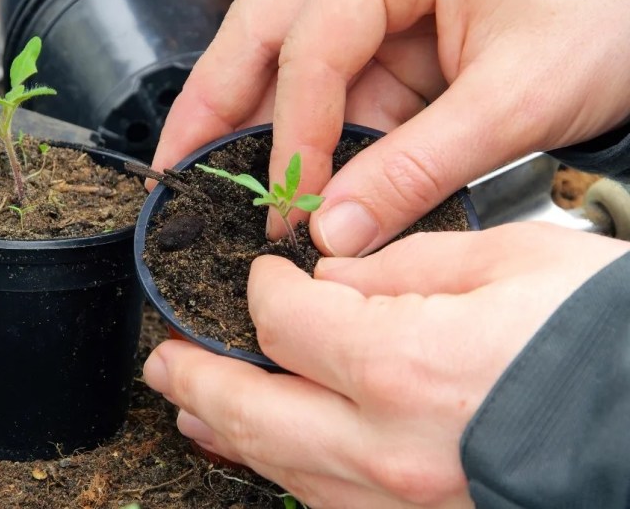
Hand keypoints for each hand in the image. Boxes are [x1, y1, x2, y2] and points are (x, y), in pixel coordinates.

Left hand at [143, 223, 629, 507]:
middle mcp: (387, 447)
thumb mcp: (506, 263)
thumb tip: (333, 273)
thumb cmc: (602, 339)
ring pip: (280, 465)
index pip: (283, 318)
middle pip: (253, 408)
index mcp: (402, 364)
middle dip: (195, 377)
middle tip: (162, 362)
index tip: (268, 276)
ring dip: (226, 429)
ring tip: (190, 406)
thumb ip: (400, 265)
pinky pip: (326, 499)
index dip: (264, 288)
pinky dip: (282, 468)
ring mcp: (401, 501)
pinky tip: (263, 451)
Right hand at [151, 0, 629, 255]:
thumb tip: (338, 229)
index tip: (285, 209)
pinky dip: (310, 123)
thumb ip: (419, 168)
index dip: (291, 141)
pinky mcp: (391, 19)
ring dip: (246, 116)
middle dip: (209, 106)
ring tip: (205, 172)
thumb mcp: (518, 94)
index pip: (310, 54)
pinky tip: (289, 165)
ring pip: (282, 51)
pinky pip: (332, 73)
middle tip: (171, 169)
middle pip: (259, 33)